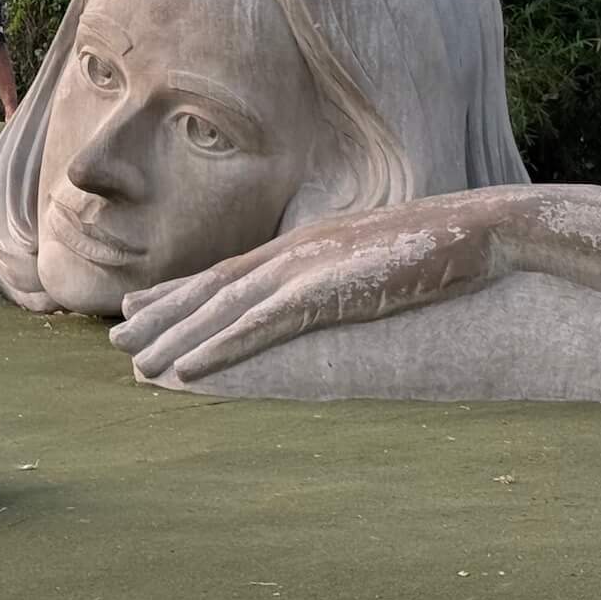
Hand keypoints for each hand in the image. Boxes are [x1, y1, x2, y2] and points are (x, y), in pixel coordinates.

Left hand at [108, 193, 512, 385]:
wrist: (482, 230)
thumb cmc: (443, 249)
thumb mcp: (381, 263)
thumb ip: (349, 276)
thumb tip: (336, 295)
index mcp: (307, 246)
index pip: (231, 271)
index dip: (184, 290)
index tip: (146, 307)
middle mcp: (294, 253)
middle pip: (212, 287)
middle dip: (163, 314)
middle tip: (118, 338)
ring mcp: (306, 269)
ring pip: (222, 309)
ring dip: (175, 337)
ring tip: (136, 362)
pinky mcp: (324, 292)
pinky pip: (258, 326)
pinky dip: (217, 347)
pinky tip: (187, 369)